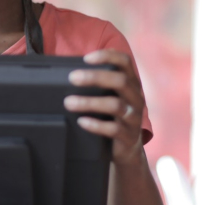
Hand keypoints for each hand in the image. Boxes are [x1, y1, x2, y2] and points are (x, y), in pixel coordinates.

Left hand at [64, 49, 145, 165]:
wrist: (126, 148)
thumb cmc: (112, 116)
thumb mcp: (109, 96)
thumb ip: (98, 84)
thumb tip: (67, 73)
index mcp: (131, 83)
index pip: (125, 62)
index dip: (108, 56)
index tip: (86, 58)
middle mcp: (136, 97)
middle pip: (120, 81)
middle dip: (95, 77)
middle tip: (72, 78)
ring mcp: (134, 117)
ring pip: (115, 105)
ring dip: (89, 102)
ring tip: (68, 102)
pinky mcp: (129, 136)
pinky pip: (114, 129)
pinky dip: (95, 124)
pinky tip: (81, 122)